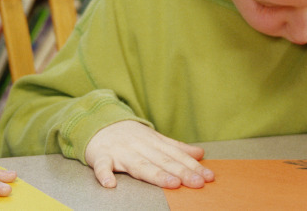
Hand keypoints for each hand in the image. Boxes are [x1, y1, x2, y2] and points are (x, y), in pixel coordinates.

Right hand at [82, 120, 213, 188]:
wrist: (98, 122)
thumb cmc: (130, 135)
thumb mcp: (154, 138)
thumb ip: (176, 147)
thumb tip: (200, 154)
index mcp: (154, 142)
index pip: (177, 156)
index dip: (193, 167)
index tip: (208, 177)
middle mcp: (140, 147)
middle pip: (163, 161)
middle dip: (181, 172)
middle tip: (198, 182)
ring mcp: (121, 152)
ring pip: (140, 165)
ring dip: (156, 174)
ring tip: (172, 184)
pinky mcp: (101, 156)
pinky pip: (102, 166)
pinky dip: (104, 174)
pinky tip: (110, 184)